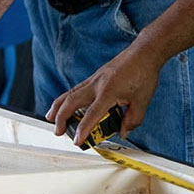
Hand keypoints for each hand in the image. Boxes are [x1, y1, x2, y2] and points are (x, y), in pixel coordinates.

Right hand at [45, 48, 162, 146]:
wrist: (143, 52)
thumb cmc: (143, 74)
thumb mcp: (142, 101)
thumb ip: (132, 120)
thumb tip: (122, 132)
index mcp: (109, 91)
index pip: (92, 114)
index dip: (83, 129)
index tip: (77, 141)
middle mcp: (97, 84)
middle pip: (72, 101)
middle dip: (62, 117)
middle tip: (58, 132)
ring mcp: (94, 79)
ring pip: (70, 93)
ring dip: (59, 106)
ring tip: (50, 118)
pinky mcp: (95, 77)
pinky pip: (77, 89)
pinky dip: (67, 98)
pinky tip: (65, 105)